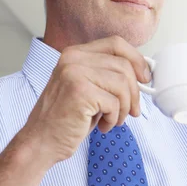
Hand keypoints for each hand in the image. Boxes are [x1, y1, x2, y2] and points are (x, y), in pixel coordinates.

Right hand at [21, 35, 150, 164]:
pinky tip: (102, 126)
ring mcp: (75, 73)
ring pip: (122, 84)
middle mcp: (73, 59)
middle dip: (134, 93)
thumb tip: (143, 73)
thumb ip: (108, 75)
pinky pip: (114, 103)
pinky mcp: (80, 92)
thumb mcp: (87, 88)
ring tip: (113, 120)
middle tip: (131, 111)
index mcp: (75, 53)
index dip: (136, 60)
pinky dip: (114, 118)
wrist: (41, 142)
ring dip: (124, 108)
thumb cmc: (66, 119)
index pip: (116, 44)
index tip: (145, 78)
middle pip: (123, 65)